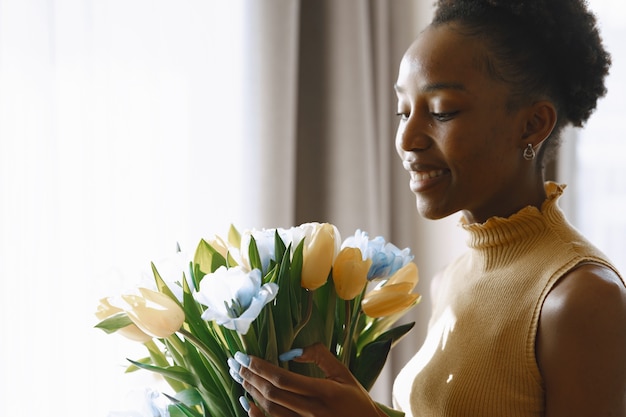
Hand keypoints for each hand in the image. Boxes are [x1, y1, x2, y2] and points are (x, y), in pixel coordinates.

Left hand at [235, 343, 386, 416]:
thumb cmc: (356, 400)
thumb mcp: (343, 373)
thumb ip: (320, 357)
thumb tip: (293, 350)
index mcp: (324, 392)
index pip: (284, 379)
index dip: (261, 367)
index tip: (246, 356)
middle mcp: (313, 411)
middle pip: (272, 394)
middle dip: (250, 377)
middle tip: (235, 363)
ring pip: (271, 410)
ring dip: (252, 392)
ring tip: (240, 377)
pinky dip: (258, 416)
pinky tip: (248, 404)